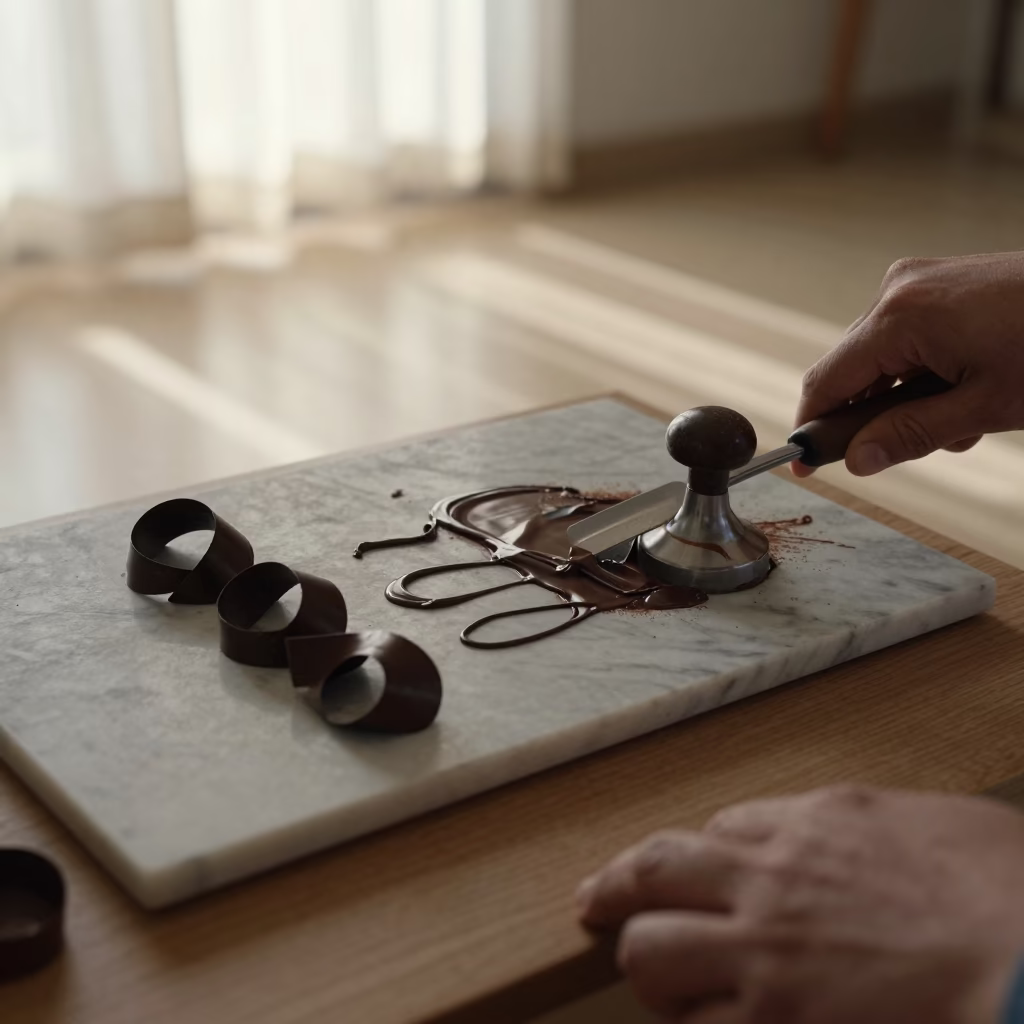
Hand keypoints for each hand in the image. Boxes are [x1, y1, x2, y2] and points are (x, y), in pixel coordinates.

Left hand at [577, 786, 1023, 1022]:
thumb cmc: (1010, 896)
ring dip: (647, 965)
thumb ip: (878, 830)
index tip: (685, 870)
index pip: (721, 829)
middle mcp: (772, 880)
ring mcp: (764, 956)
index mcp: (816, 822)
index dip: (698, 854)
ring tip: (653, 978)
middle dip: (618, 887)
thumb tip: (869, 841)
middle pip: (655, 870)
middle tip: (595, 901)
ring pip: (650, 953)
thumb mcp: (940, 825)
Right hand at [794, 252, 1023, 477]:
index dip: (812, 428)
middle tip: (913, 448)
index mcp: (899, 317)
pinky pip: (908, 336)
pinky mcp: (940, 282)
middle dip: (873, 415)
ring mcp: (919, 281)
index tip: (805, 465)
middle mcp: (898, 290)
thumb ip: (910, 435)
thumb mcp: (983, 408)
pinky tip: (965, 390)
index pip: (825, 382)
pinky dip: (924, 372)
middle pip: (851, 370)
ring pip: (882, 357)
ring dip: (905, 398)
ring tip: (961, 421)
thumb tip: (858, 461)